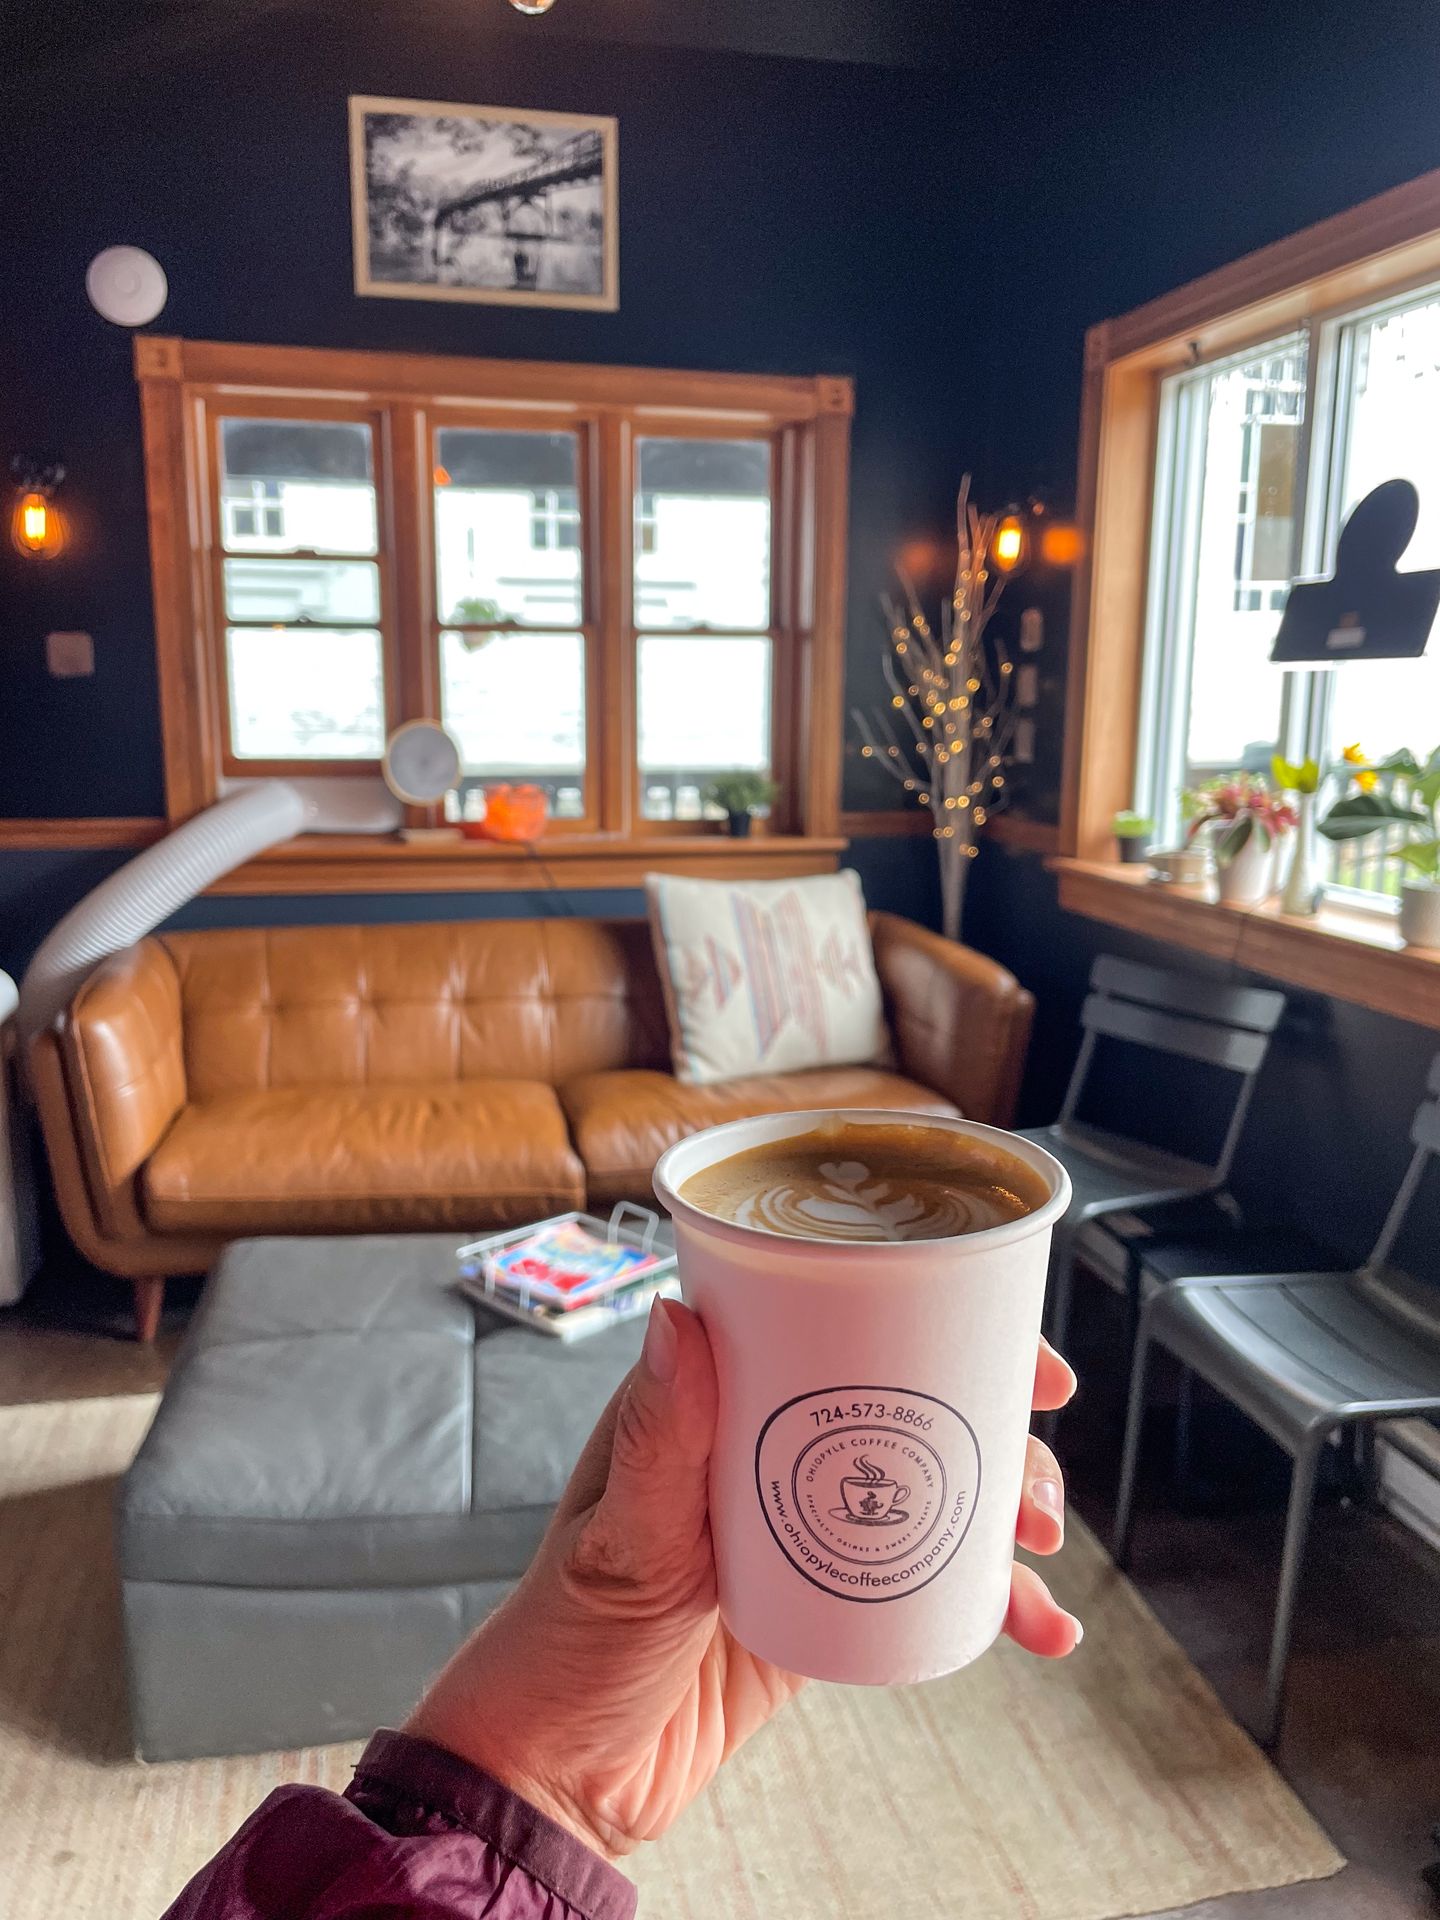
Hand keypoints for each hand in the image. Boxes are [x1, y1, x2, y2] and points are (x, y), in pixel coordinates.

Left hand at [406, 1299, 1079, 1861]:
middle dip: (996, 1422)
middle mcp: (767, 1445)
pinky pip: (927, 1581)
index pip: (830, 1321)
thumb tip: (681, 1317)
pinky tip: (1038, 1629)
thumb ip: (658, 1441)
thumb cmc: (563, 1646)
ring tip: (1040, 1547)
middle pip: (908, 1398)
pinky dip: (991, 1601)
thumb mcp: (620, 1541)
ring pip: (933, 1485)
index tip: (1009, 1337)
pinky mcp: (830, 1600)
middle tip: (1036, 1467)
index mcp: (710, 1403)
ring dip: (1005, 1507)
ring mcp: (806, 1521)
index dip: (930, 1315)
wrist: (568, 1778)